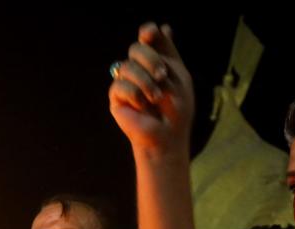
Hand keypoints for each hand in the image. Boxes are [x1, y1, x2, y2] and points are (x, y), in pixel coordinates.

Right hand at [109, 23, 193, 155]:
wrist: (167, 134)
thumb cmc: (176, 108)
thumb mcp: (178, 76)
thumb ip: (168, 53)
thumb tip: (163, 26)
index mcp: (157, 60)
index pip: (148, 37)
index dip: (148, 32)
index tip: (150, 34)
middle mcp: (140, 68)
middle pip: (136, 48)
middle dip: (151, 60)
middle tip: (163, 76)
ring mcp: (126, 82)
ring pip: (127, 66)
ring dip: (146, 81)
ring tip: (156, 98)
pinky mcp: (116, 98)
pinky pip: (119, 85)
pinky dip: (135, 95)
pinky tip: (143, 107)